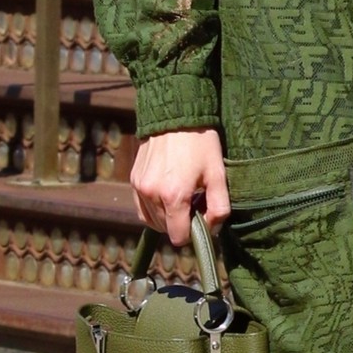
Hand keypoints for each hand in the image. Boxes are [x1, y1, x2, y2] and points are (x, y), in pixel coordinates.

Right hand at [129, 128, 229, 246]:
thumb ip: (219, 208)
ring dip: (167, 217)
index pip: (178, 237)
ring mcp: (139, 187)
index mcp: (174, 197)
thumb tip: (212, 230)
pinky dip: (154, 208)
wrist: (176, 115)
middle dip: (180, 223)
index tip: (201, 218)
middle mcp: (152, 194)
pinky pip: (141, 207)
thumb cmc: (201, 144)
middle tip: (195, 203)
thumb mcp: (218, 175)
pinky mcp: (133, 180)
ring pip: (151, 220)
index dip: (192, 234)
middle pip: (164, 230)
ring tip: (182, 197)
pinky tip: (168, 194)